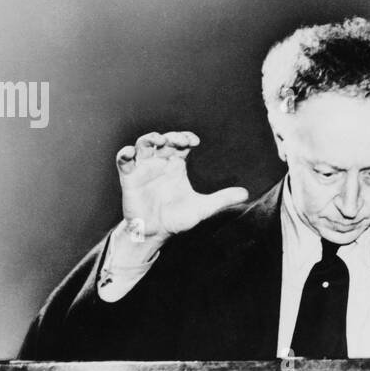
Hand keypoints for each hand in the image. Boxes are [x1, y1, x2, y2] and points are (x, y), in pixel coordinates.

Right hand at [114, 131, 247, 244]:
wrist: (156, 233)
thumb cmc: (177, 218)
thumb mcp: (202, 208)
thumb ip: (222, 199)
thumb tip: (246, 193)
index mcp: (176, 165)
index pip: (181, 143)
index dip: (186, 137)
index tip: (194, 141)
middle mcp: (160, 163)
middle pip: (163, 140)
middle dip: (170, 136)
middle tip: (178, 140)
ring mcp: (144, 169)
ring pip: (143, 145)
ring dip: (148, 139)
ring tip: (157, 140)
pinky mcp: (129, 178)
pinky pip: (124, 161)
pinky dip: (125, 154)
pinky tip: (130, 153)